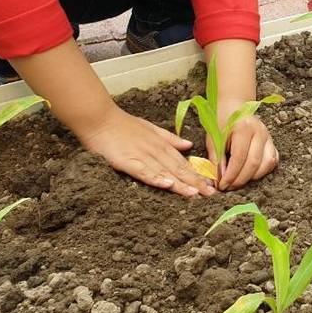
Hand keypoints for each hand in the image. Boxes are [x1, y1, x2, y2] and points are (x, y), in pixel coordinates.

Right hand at [78, 106, 216, 197]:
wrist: (100, 118)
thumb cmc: (124, 125)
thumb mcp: (151, 128)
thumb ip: (170, 138)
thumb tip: (189, 145)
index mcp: (162, 145)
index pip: (183, 163)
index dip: (197, 174)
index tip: (211, 185)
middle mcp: (155, 151)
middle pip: (178, 169)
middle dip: (195, 182)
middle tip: (210, 194)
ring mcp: (142, 156)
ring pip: (165, 172)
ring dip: (181, 183)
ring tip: (196, 194)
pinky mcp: (126, 161)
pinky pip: (143, 172)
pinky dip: (156, 178)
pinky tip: (167, 185)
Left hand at [215, 114, 278, 190]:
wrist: (234, 106)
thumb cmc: (222, 121)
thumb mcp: (214, 138)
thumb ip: (216, 158)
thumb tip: (219, 180)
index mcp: (244, 128)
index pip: (239, 158)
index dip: (231, 175)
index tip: (222, 185)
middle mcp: (260, 132)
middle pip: (254, 163)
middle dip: (240, 179)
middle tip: (228, 187)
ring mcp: (268, 137)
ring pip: (266, 164)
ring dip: (252, 177)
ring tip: (238, 181)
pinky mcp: (272, 142)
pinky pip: (272, 161)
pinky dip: (263, 171)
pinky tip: (250, 174)